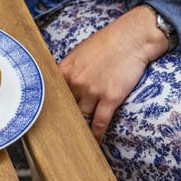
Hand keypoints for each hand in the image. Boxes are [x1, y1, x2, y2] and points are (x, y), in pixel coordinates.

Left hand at [59, 6, 167, 141]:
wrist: (132, 38)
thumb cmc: (108, 42)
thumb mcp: (80, 53)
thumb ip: (69, 70)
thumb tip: (63, 86)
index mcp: (65, 70)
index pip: (52, 95)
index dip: (50, 109)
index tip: (47, 121)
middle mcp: (76, 82)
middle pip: (65, 108)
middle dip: (63, 121)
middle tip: (58, 136)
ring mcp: (92, 91)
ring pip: (81, 117)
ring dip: (79, 128)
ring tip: (76, 141)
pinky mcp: (110, 97)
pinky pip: (99, 122)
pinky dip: (96, 135)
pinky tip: (94, 143)